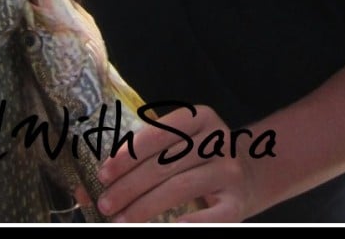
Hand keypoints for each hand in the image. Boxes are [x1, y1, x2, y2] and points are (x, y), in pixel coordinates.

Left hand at [95, 102, 256, 221]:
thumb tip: (95, 181)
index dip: (130, 153)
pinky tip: (162, 229)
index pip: (160, 132)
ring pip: (179, 187)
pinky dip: (183, 224)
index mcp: (202, 117)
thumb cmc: (201, 158)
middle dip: (130, 185)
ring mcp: (229, 171)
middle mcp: (218, 140)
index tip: (104, 173)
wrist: (249, 175)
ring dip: (144, 207)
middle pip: (166, 163)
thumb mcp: (181, 143)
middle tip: (105, 203)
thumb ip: (147, 153)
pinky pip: (207, 217)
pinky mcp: (236, 203)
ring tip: (119, 220)